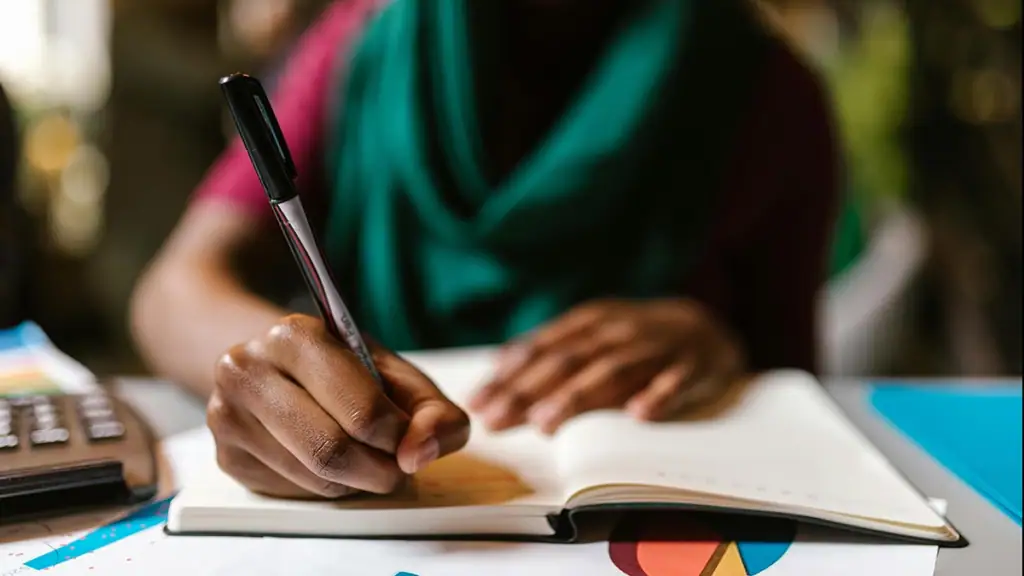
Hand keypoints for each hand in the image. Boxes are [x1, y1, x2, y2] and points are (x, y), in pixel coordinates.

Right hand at [207, 314, 469, 498]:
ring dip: (355, 483)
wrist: (280, 365)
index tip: (411, 438)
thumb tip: (419, 454)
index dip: (399, 437)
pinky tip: (332, 464)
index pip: (361, 410)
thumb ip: (433, 412)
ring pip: (312, 478)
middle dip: (379, 470)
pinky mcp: (226, 456)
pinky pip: (292, 492)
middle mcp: (248, 369)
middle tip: (397, 468)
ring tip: (369, 462)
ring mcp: (227, 415)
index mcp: (294, 336)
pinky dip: (326, 489)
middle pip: (331, 450)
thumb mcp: (400, 377)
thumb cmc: (347, 371)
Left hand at [467, 299, 743, 434]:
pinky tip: (639, 415)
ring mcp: (655, 347)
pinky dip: (658, 396)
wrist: (704, 326)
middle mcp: (618, 330)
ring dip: (577, 396)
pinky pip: (675, 381)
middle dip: (528, 391)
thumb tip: (498, 366)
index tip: (478, 401)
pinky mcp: (692, 365)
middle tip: (497, 419)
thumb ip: (550, 347)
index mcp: (591, 321)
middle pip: (568, 361)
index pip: (542, 349)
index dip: (508, 375)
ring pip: (613, 371)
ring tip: (545, 422)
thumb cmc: (634, 337)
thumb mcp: (592, 331)